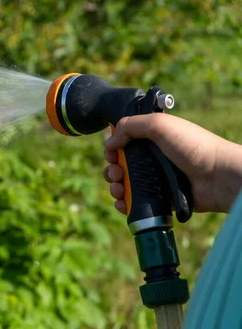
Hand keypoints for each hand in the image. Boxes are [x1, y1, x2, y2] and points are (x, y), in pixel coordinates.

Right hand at [103, 113, 241, 213]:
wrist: (219, 176)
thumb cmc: (194, 146)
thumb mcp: (160, 125)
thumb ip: (130, 126)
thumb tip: (109, 141)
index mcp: (152, 139)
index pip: (124, 143)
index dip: (113, 148)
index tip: (111, 153)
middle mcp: (153, 159)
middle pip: (121, 165)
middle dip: (112, 170)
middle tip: (116, 173)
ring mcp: (156, 180)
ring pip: (126, 185)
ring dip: (115, 188)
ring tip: (118, 190)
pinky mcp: (161, 199)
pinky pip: (136, 202)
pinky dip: (124, 204)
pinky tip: (122, 203)